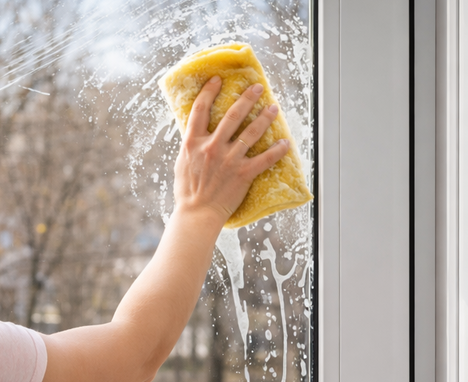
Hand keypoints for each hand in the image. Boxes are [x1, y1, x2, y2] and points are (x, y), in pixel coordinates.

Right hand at [173, 77, 289, 223]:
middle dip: (247, 98)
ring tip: (274, 107)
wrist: (196, 214)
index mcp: (193, 143)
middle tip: (258, 87)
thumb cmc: (187, 191)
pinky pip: (265, 159)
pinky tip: (285, 142)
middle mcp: (212, 148)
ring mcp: (229, 160)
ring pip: (252, 132)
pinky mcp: (243, 174)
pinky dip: (277, 151)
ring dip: (265, 117)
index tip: (218, 80)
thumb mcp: (182, 162)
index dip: (209, 92)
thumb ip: (191, 145)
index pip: (200, 110)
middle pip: (232, 116)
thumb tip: (197, 131)